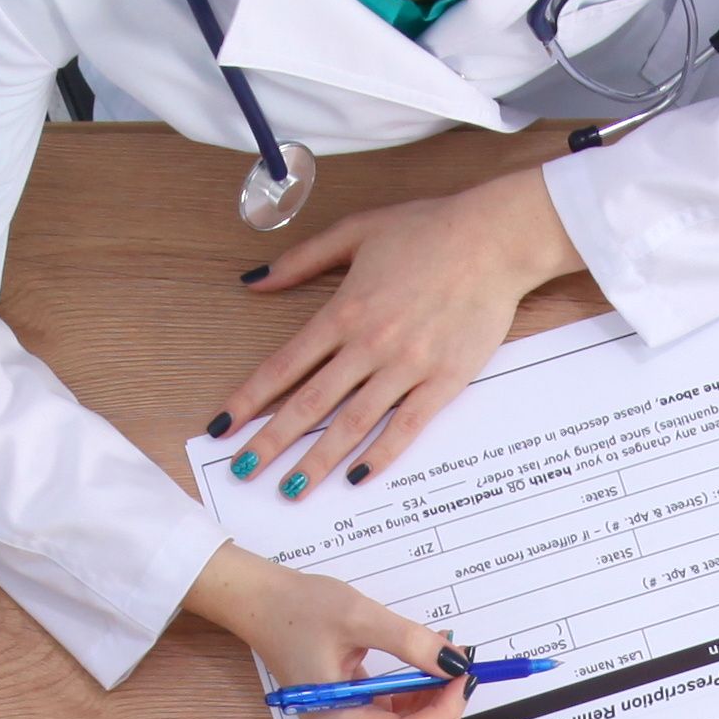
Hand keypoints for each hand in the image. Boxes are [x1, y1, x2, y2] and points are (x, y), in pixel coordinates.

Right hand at [183, 549, 469, 718]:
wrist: (263, 603)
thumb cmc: (298, 609)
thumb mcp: (360, 617)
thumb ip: (411, 643)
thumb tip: (455, 663)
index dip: (445, 710)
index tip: (463, 674)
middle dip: (443, 707)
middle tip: (458, 665)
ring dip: (434, 702)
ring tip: (441, 661)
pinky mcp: (350, 716)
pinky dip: (419, 698)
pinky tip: (423, 669)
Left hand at [218, 165, 580, 492]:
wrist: (495, 238)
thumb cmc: (428, 229)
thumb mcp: (356, 231)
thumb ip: (300, 260)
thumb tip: (253, 280)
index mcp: (344, 311)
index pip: (283, 366)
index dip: (249, 400)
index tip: (223, 426)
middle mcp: (369, 345)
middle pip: (309, 403)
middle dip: (272, 442)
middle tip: (244, 471)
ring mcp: (408, 366)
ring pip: (352, 422)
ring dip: (318, 460)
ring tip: (291, 490)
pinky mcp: (444, 381)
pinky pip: (406, 426)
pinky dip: (380, 454)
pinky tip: (357, 478)